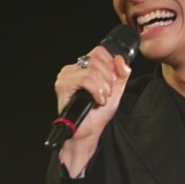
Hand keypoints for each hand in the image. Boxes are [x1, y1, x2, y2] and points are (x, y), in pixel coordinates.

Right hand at [55, 43, 131, 174]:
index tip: (112, 83)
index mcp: (84, 67)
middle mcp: (73, 68)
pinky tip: (96, 101)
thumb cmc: (98, 114)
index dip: (111, 66)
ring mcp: (66, 76)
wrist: (88, 132)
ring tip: (101, 99)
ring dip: (103, 87)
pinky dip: (96, 91)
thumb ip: (121, 74)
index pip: (99, 51)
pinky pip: (86, 79)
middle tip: (106, 94)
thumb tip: (121, 59)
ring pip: (92, 70)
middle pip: (97, 59)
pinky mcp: (63, 85)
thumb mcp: (115, 91)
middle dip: (109, 79)